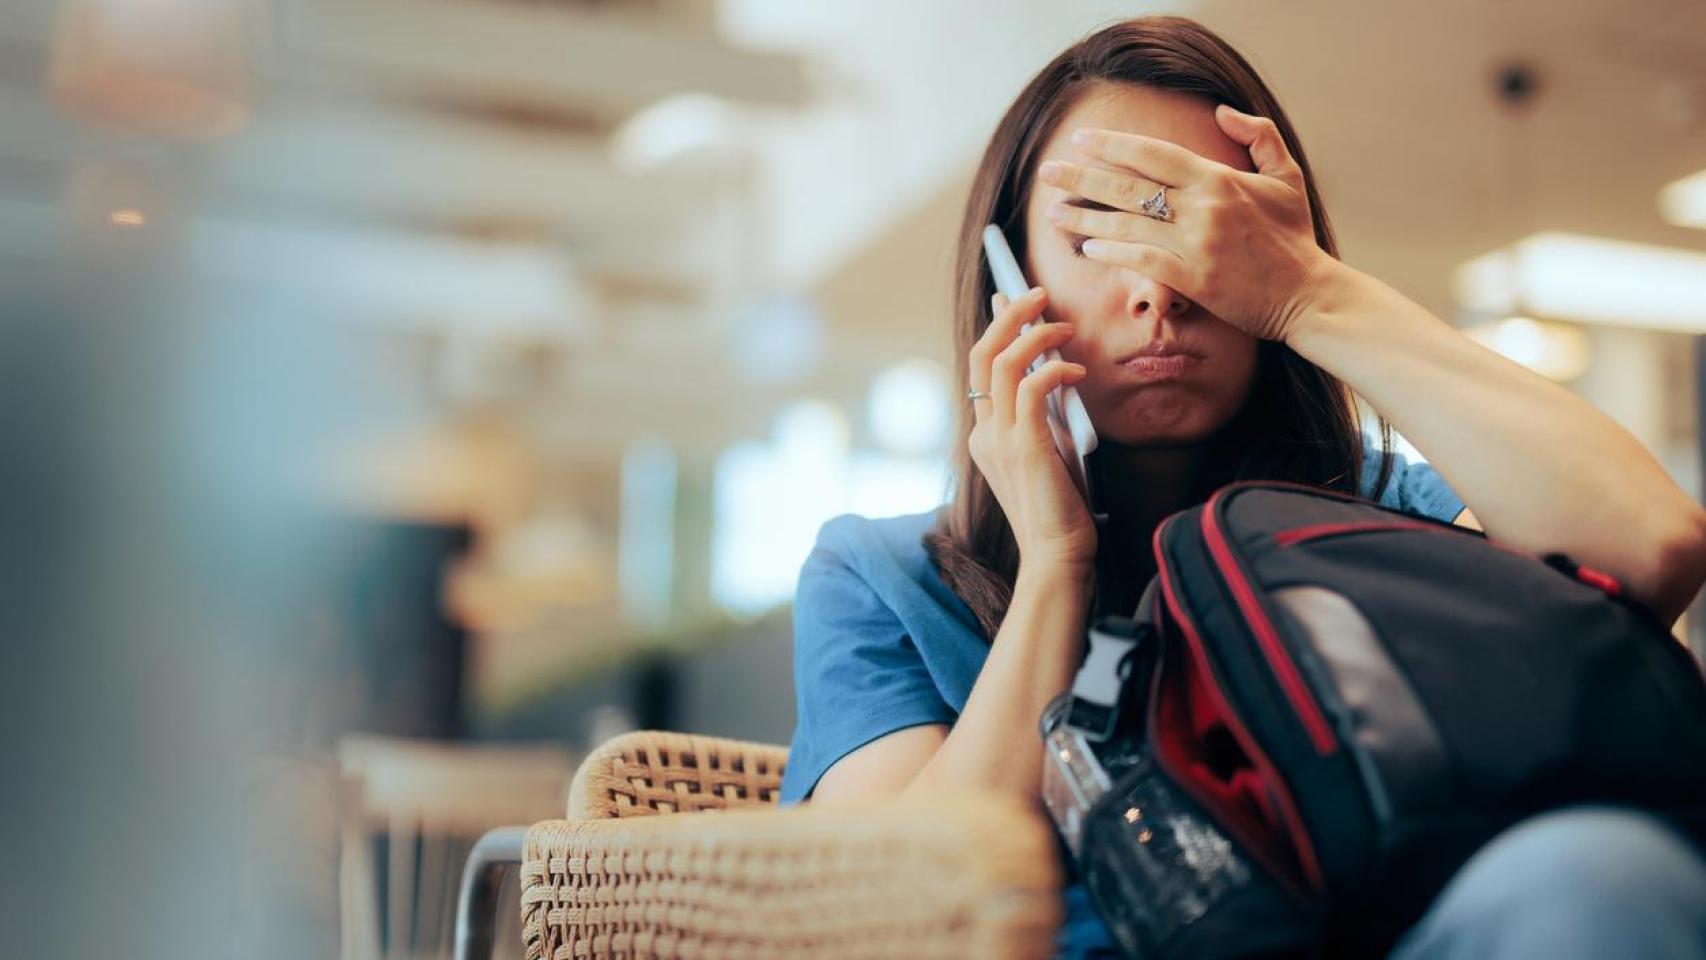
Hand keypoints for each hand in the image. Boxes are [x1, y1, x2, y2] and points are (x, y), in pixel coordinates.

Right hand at [967, 286, 1097, 571]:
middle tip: (1038, 293)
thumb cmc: (1059, 509)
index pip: (980, 367)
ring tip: (1063, 327)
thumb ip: (1043, 416)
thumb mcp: (1048, 452)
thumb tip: (1056, 373)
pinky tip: (1077, 372)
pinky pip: (1032, 387)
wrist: (1056, 556)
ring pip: (1003, 363)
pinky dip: (1055, 370)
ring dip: (1035, 335)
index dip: (996, 329)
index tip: (1011, 299)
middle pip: (982, 354)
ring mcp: (1000, 439)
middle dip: (1009, 316)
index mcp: (984, 435)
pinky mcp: (1025, 447)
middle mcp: (984, 432)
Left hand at [1037, 104, 1335, 342]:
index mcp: (1218, 178)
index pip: (1153, 154)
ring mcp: (1195, 244)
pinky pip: (1141, 261)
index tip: (1081, 140)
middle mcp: (1202, 207)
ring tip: (1053, 213)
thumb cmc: (1295, 238)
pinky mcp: (1193, 279)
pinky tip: (1089, 248)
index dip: (1113, 145)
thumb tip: (1221, 111)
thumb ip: (1258, 136)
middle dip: (1081, 177)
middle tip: (1048, 172)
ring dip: (1085, 218)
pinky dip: (1113, 252)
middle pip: (1128, 187)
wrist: (1309, 294)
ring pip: (1127, 225)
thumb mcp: (1286, 177)